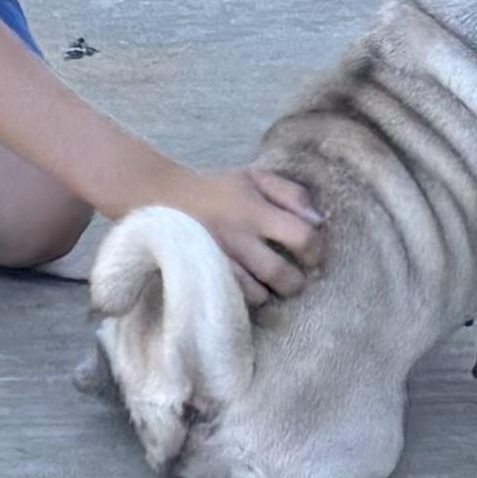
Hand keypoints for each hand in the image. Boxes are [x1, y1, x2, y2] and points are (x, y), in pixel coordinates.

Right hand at [163, 163, 322, 300]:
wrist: (158, 198)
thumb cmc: (214, 190)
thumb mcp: (254, 179)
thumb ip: (291, 193)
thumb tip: (318, 221)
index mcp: (255, 211)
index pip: (302, 236)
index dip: (315, 251)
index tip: (311, 257)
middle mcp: (238, 238)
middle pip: (280, 274)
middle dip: (294, 282)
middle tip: (293, 280)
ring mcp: (218, 260)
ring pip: (256, 294)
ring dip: (267, 293)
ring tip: (267, 286)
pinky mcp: (201, 274)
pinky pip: (230, 299)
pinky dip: (242, 298)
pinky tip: (244, 289)